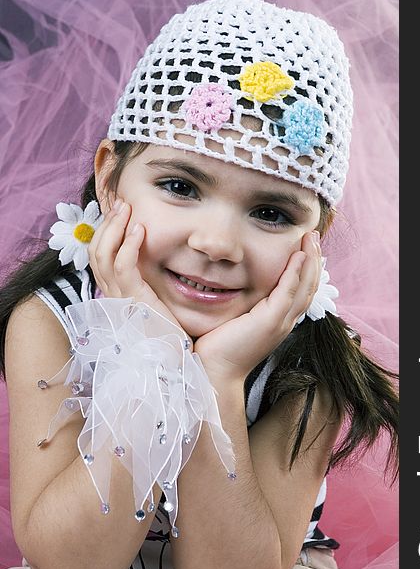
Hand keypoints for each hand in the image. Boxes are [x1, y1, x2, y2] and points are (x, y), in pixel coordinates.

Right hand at [88, 199, 188, 342]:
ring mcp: (120, 298)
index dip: (105, 232)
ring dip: (114, 228)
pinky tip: (139, 230)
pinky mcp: (133, 302)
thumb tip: (155, 263)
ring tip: (127, 208)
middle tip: (121, 203)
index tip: (119, 213)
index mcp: (117, 294)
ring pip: (103, 255)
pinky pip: (123, 268)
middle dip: (106, 224)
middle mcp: (112, 295)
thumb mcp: (157, 303)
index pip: (100, 257)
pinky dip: (128, 246)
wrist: (174, 365)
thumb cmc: (171, 335)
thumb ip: (150, 285)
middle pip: (95, 251)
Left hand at [193, 232, 321, 382]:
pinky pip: (288, 292)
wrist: (215, 371)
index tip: (306, 246)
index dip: (307, 268)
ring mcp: (280, 322)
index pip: (300, 290)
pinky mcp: (270, 322)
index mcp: (279, 321)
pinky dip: (296, 272)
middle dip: (314, 259)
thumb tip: (237, 283)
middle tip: (314, 235)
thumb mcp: (237, 319)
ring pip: (304, 287)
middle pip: (309, 286)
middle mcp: (285, 321)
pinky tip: (298, 255)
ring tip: (311, 238)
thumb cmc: (219, 347)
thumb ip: (244, 303)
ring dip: (310, 260)